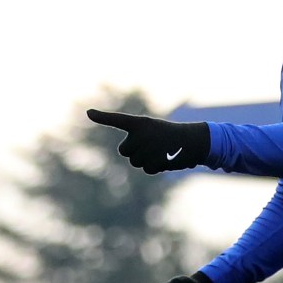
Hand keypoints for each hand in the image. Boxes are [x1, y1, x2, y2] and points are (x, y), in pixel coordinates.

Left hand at [87, 108, 209, 173]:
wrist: (193, 142)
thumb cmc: (172, 135)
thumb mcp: (153, 131)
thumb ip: (137, 139)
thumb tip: (129, 152)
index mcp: (140, 123)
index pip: (118, 119)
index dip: (102, 117)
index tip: (89, 113)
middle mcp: (140, 135)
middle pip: (125, 150)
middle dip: (136, 151)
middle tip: (153, 145)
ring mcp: (146, 149)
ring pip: (135, 161)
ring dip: (146, 159)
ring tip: (161, 151)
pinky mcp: (153, 162)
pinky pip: (146, 169)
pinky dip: (155, 167)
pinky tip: (165, 158)